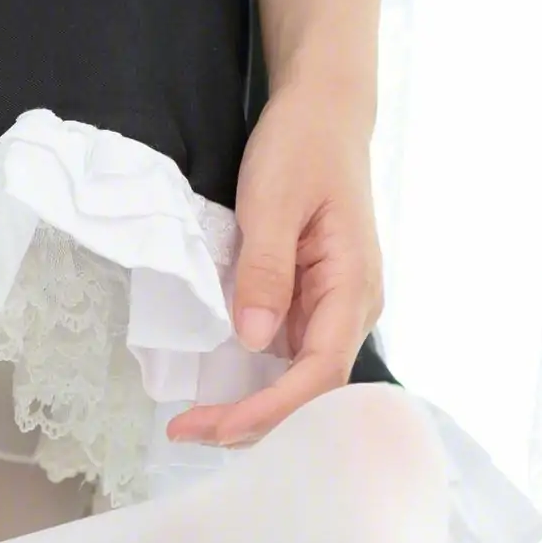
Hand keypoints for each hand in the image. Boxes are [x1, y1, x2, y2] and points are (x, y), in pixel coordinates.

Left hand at [165, 81, 384, 446]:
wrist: (323, 111)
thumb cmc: (302, 145)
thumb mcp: (274, 200)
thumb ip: (265, 270)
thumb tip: (253, 340)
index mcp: (354, 286)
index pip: (320, 374)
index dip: (270, 409)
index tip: (216, 425)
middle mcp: (352, 308)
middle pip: (313, 391)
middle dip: (255, 421)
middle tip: (187, 431)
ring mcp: (333, 308)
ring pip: (300, 381)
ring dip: (252, 408)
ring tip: (195, 424)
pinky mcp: (312, 302)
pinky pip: (288, 357)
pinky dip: (253, 381)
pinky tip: (216, 391)